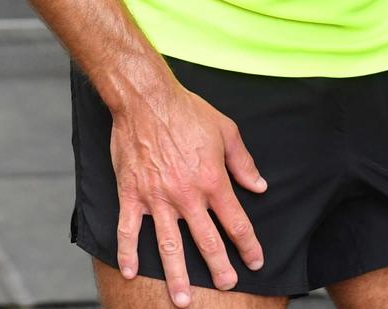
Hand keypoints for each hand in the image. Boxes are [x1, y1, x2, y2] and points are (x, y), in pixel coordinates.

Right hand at [108, 80, 266, 304]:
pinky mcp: (132, 194)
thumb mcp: (226, 130)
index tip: (255, 261)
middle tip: (226, 286)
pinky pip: (129, 230)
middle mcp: (187, 195)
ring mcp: (157, 198)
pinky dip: (128, 253)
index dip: (248, 245)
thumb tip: (259, 187)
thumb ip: (243, 162)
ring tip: (183, 300)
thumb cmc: (186, 111)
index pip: (235, 222)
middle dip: (219, 268)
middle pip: (206, 241)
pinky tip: (130, 273)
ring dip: (177, 275)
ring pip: (169, 245)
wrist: (146, 99)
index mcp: (212, 180)